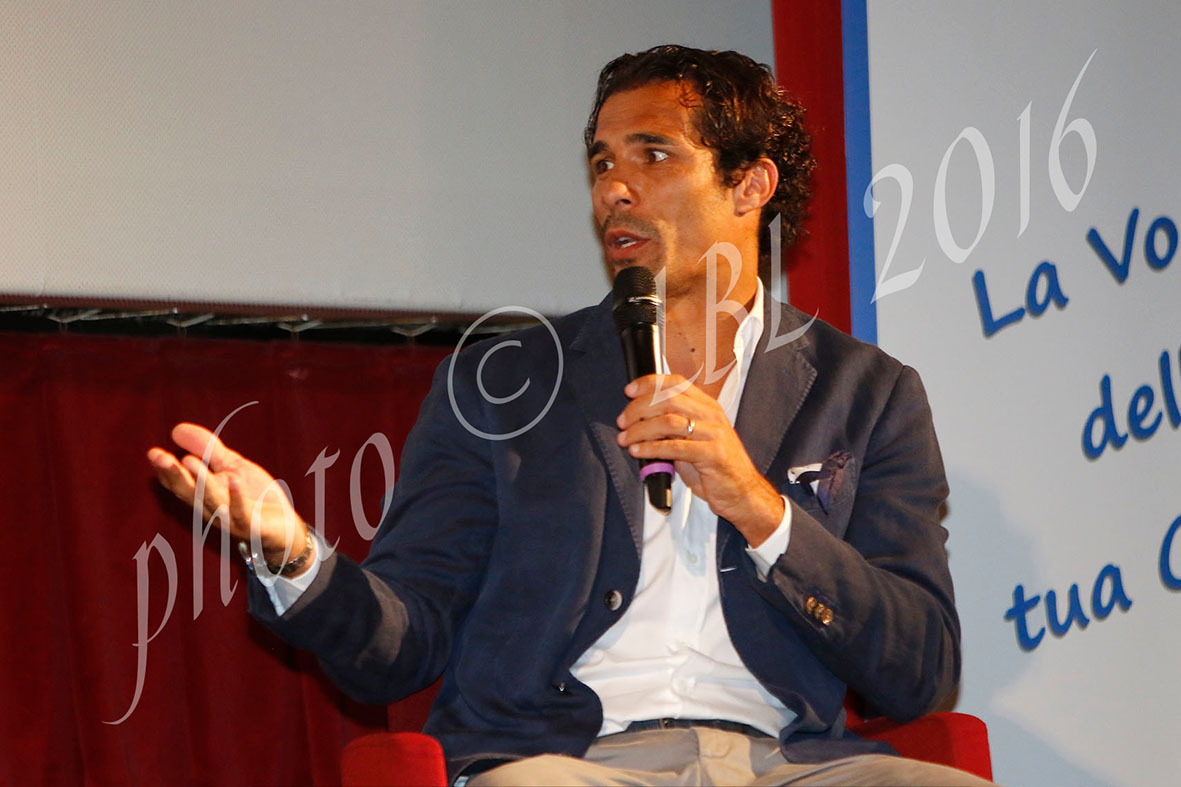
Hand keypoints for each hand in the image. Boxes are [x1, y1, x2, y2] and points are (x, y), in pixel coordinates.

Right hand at [147, 423, 310, 572]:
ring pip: (212, 502)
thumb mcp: (231, 466)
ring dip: (201, 483)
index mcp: (205, 495)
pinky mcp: (252, 526)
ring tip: (189, 462)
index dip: (166, 471)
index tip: (153, 453)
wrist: (285, 526)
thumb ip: (207, 449)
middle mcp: (213, 509)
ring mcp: (231, 519)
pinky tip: (233, 481)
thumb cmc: (255, 496)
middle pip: (190, 493)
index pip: (180, 484)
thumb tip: (176, 429)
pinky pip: (242, 513)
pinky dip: (236, 498)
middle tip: (161, 458)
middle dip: (175, 476)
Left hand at [616, 374, 783, 545]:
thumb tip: (638, 419)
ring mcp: (714, 434)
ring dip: (640, 430)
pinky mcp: (713, 455)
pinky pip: (675, 447)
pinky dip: (651, 448)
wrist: (742, 493)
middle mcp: (711, 415)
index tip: (629, 391)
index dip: (649, 383)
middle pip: (667, 399)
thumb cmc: (713, 468)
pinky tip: (638, 452)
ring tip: (625, 439)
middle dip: (638, 408)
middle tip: (622, 422)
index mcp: (707, 406)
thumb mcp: (692, 440)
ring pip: (668, 421)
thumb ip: (672, 426)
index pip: (675, 382)